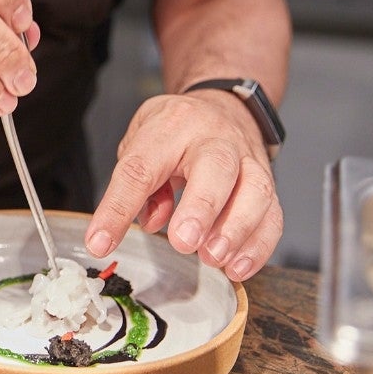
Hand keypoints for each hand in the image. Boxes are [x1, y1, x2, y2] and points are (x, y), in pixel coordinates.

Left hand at [83, 90, 282, 280]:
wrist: (223, 106)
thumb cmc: (176, 130)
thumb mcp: (142, 141)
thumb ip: (139, 183)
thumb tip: (149, 222)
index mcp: (171, 127)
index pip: (140, 168)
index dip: (118, 208)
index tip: (99, 242)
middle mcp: (215, 139)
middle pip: (216, 168)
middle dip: (201, 208)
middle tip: (184, 241)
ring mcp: (247, 160)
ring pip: (256, 191)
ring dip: (236, 230)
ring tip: (213, 258)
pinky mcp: (268, 183)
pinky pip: (273, 214)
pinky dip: (258, 245)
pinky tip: (237, 267)